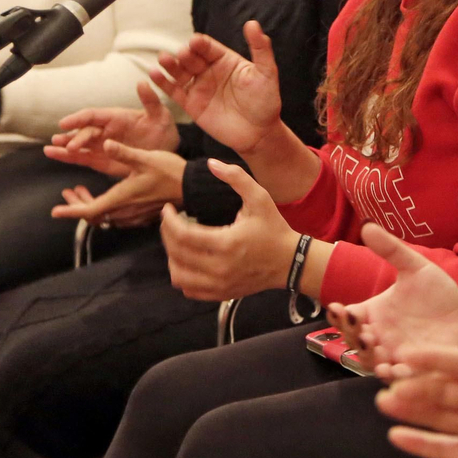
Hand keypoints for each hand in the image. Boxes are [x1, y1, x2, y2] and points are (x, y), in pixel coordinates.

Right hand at [46, 83, 179, 175]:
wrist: (167, 152)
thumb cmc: (163, 130)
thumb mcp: (160, 114)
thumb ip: (150, 101)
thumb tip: (142, 83)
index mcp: (115, 117)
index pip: (93, 115)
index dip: (78, 118)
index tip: (65, 122)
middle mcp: (105, 130)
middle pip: (84, 132)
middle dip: (73, 137)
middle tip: (66, 144)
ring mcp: (101, 145)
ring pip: (78, 144)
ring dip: (64, 146)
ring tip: (50, 149)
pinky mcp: (102, 160)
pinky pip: (82, 158)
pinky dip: (67, 157)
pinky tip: (54, 155)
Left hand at [51, 142, 185, 226]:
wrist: (192, 187)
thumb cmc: (170, 172)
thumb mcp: (145, 158)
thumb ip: (123, 152)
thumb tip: (104, 143)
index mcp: (122, 197)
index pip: (90, 210)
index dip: (71, 211)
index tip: (55, 211)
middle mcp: (125, 210)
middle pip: (93, 216)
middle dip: (76, 206)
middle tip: (68, 193)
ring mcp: (133, 216)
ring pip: (103, 217)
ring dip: (89, 206)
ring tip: (81, 190)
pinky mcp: (140, 216)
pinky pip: (115, 217)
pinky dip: (104, 208)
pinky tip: (106, 196)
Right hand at [148, 22, 281, 155]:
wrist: (260, 133)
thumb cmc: (266, 101)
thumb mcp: (266, 73)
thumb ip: (260, 49)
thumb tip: (252, 23)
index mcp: (225, 59)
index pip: (207, 47)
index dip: (200, 43)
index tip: (195, 42)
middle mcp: (209, 70)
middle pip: (191, 58)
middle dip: (184, 54)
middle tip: (182, 55)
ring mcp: (199, 87)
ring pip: (179, 72)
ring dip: (170, 64)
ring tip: (163, 59)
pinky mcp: (191, 104)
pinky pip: (174, 92)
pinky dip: (163, 83)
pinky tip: (153, 74)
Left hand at [159, 158, 296, 299]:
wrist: (290, 262)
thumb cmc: (274, 229)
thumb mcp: (260, 198)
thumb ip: (236, 177)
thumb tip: (212, 163)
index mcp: (226, 243)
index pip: (182, 235)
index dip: (169, 220)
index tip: (168, 209)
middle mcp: (220, 268)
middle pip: (176, 254)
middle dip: (167, 234)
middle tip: (169, 221)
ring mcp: (219, 284)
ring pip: (178, 276)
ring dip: (171, 257)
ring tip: (177, 241)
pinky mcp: (221, 293)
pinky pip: (189, 289)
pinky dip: (182, 275)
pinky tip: (186, 260)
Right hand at [329, 223, 457, 369]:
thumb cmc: (435, 291)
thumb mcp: (415, 266)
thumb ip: (391, 249)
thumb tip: (367, 225)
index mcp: (373, 313)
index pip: (346, 318)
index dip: (337, 316)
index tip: (336, 308)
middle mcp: (378, 336)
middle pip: (354, 342)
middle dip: (351, 337)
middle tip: (359, 329)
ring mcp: (394, 354)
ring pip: (372, 363)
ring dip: (369, 358)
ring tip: (373, 349)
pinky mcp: (415, 368)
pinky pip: (400, 376)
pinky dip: (394, 375)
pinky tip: (394, 370)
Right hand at [376, 339, 457, 457]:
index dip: (435, 357)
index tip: (407, 353)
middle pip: (443, 388)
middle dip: (415, 384)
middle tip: (387, 382)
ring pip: (437, 416)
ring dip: (411, 410)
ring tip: (384, 403)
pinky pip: (443, 449)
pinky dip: (420, 444)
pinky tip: (397, 436)